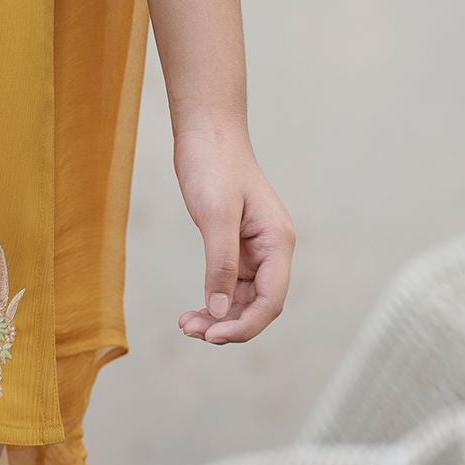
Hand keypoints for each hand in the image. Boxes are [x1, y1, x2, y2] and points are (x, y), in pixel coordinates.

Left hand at [172, 124, 294, 343]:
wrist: (205, 129)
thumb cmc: (213, 163)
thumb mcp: (215, 215)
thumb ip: (220, 265)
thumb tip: (219, 312)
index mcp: (277, 242)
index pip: (271, 300)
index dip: (245, 324)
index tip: (213, 334)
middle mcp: (271, 249)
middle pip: (258, 305)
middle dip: (228, 324)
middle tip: (191, 330)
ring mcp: (254, 248)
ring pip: (242, 298)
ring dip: (218, 316)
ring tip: (186, 324)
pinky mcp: (235, 244)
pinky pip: (230, 283)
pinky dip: (213, 298)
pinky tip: (194, 309)